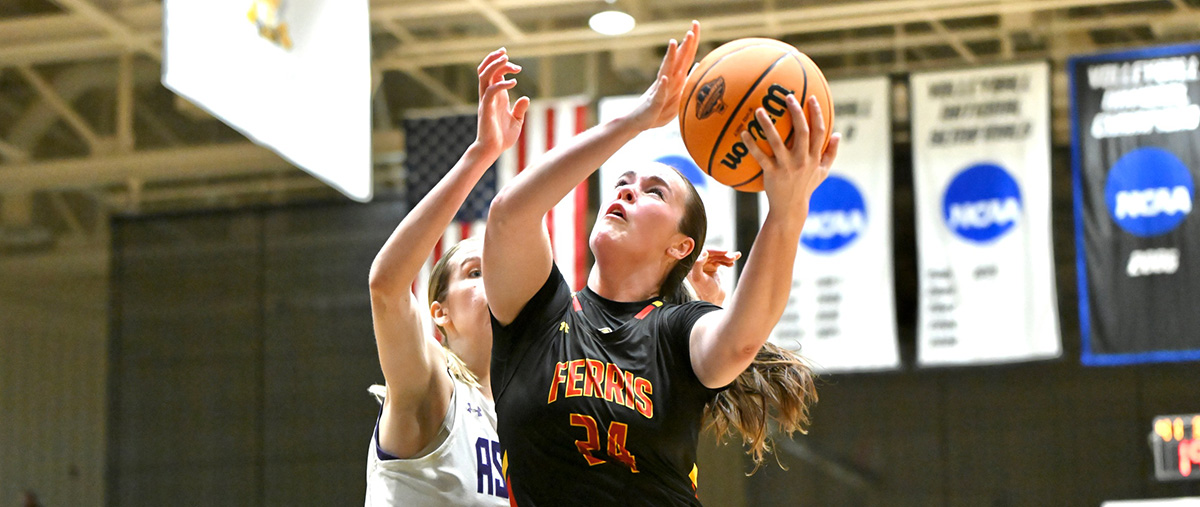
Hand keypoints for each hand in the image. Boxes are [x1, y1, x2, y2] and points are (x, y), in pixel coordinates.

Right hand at [476, 48, 530, 156]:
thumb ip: (520, 109)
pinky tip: (514, 82)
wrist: (492, 150)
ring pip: (484, 76)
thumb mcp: (516, 122)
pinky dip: (501, 84)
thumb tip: (526, 98)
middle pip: (485, 70)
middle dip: (494, 59)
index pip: (494, 74)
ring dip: (494, 65)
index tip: (513, 62)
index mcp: (496, 97)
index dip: (501, 64)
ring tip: (506, 59)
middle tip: (505, 52)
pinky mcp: (486, 109)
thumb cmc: (502, 138)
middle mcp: (488, 96)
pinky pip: (490, 91)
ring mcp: (486, 101)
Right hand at [624, 20, 700, 131]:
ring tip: (674, 43)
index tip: (696, 24)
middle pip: (678, 59)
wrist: (636, 122)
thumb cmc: (658, 110)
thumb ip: (686, 79)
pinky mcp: (654, 103)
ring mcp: (659, 90)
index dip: (691, 42)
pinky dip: (662, 86)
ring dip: (671, 57)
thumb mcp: (677, 95)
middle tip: (692, 27)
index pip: (685, 57)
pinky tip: (665, 78)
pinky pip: (659, 94)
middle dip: (686, 44)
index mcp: (674, 78)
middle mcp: (667, 80)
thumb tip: (697, 64)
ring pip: (667, 71)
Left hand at [688, 249, 739, 305]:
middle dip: (723, 255)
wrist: (713, 300)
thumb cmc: (705, 291)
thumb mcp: (699, 278)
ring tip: (735, 258)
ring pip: (717, 257)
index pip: (703, 252)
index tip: (725, 252)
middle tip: (732, 257)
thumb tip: (704, 252)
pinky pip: (720, 261)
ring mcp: (706, 266)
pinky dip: (727, 261)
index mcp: (692, 265)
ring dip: (727, 257)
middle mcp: (698, 264)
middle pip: (712, 254)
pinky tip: (732, 263)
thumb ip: (698, 265)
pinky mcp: (712, 268)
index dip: (715, 251)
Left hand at [742, 94, 840, 221]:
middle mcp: (802, 160)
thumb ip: (831, 153)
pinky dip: (752, 145)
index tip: (812, 98)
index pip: (819, 131)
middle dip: (796, 112)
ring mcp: (786, 166)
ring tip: (760, 110)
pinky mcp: (772, 173)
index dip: (817, 114)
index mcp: (814, 157)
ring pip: (777, 142)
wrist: (791, 208)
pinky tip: (743, 133)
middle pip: (802, 132)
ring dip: (768, 125)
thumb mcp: (823, 172)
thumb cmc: (806, 187)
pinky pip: (760, 156)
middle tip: (787, 96)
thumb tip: (838, 134)